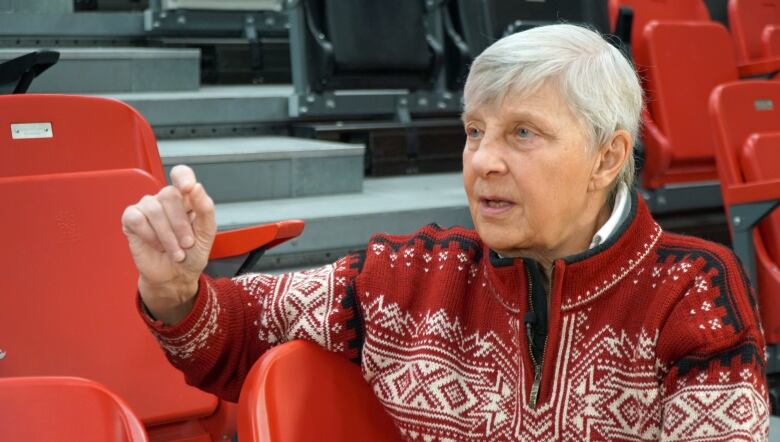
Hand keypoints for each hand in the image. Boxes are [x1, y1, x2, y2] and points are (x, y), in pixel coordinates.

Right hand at [121, 165, 215, 323]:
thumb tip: (196, 187)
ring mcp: (147, 208)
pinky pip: (136, 218)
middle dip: (180, 223)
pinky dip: (150, 236)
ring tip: (176, 251)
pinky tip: (156, 245)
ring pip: (153, 208)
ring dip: (167, 235)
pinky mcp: (131, 220)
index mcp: (185, 198)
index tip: (188, 188)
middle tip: (187, 243)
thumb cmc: (191, 254)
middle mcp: (165, 199)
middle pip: (169, 195)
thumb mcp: (206, 233)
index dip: (183, 176)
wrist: (176, 277)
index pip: (181, 174)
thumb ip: (205, 209)